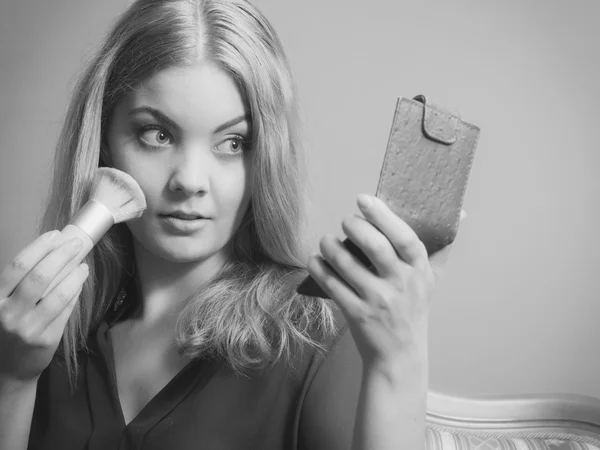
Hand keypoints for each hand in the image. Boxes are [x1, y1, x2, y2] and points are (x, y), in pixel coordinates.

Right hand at [0, 231, 88, 383]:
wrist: (7, 370)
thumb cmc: (6, 328)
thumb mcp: (3, 304)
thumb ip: (19, 283)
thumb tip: (50, 252)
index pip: (18, 267)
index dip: (39, 248)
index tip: (55, 235)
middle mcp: (7, 314)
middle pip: (39, 277)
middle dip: (61, 256)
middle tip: (75, 243)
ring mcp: (28, 328)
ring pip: (57, 293)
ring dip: (74, 274)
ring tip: (83, 263)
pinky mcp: (46, 339)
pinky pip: (66, 309)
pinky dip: (75, 291)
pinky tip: (80, 281)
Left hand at [306, 194, 463, 371]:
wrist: (401, 355)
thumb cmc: (413, 310)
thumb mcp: (430, 280)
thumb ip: (440, 247)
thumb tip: (460, 212)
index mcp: (420, 271)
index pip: (406, 237)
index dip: (383, 215)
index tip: (364, 200)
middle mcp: (401, 285)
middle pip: (375, 247)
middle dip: (355, 227)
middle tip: (346, 220)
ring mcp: (378, 301)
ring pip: (349, 265)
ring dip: (332, 247)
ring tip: (327, 240)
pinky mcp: (357, 314)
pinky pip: (333, 285)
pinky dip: (320, 269)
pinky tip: (315, 259)